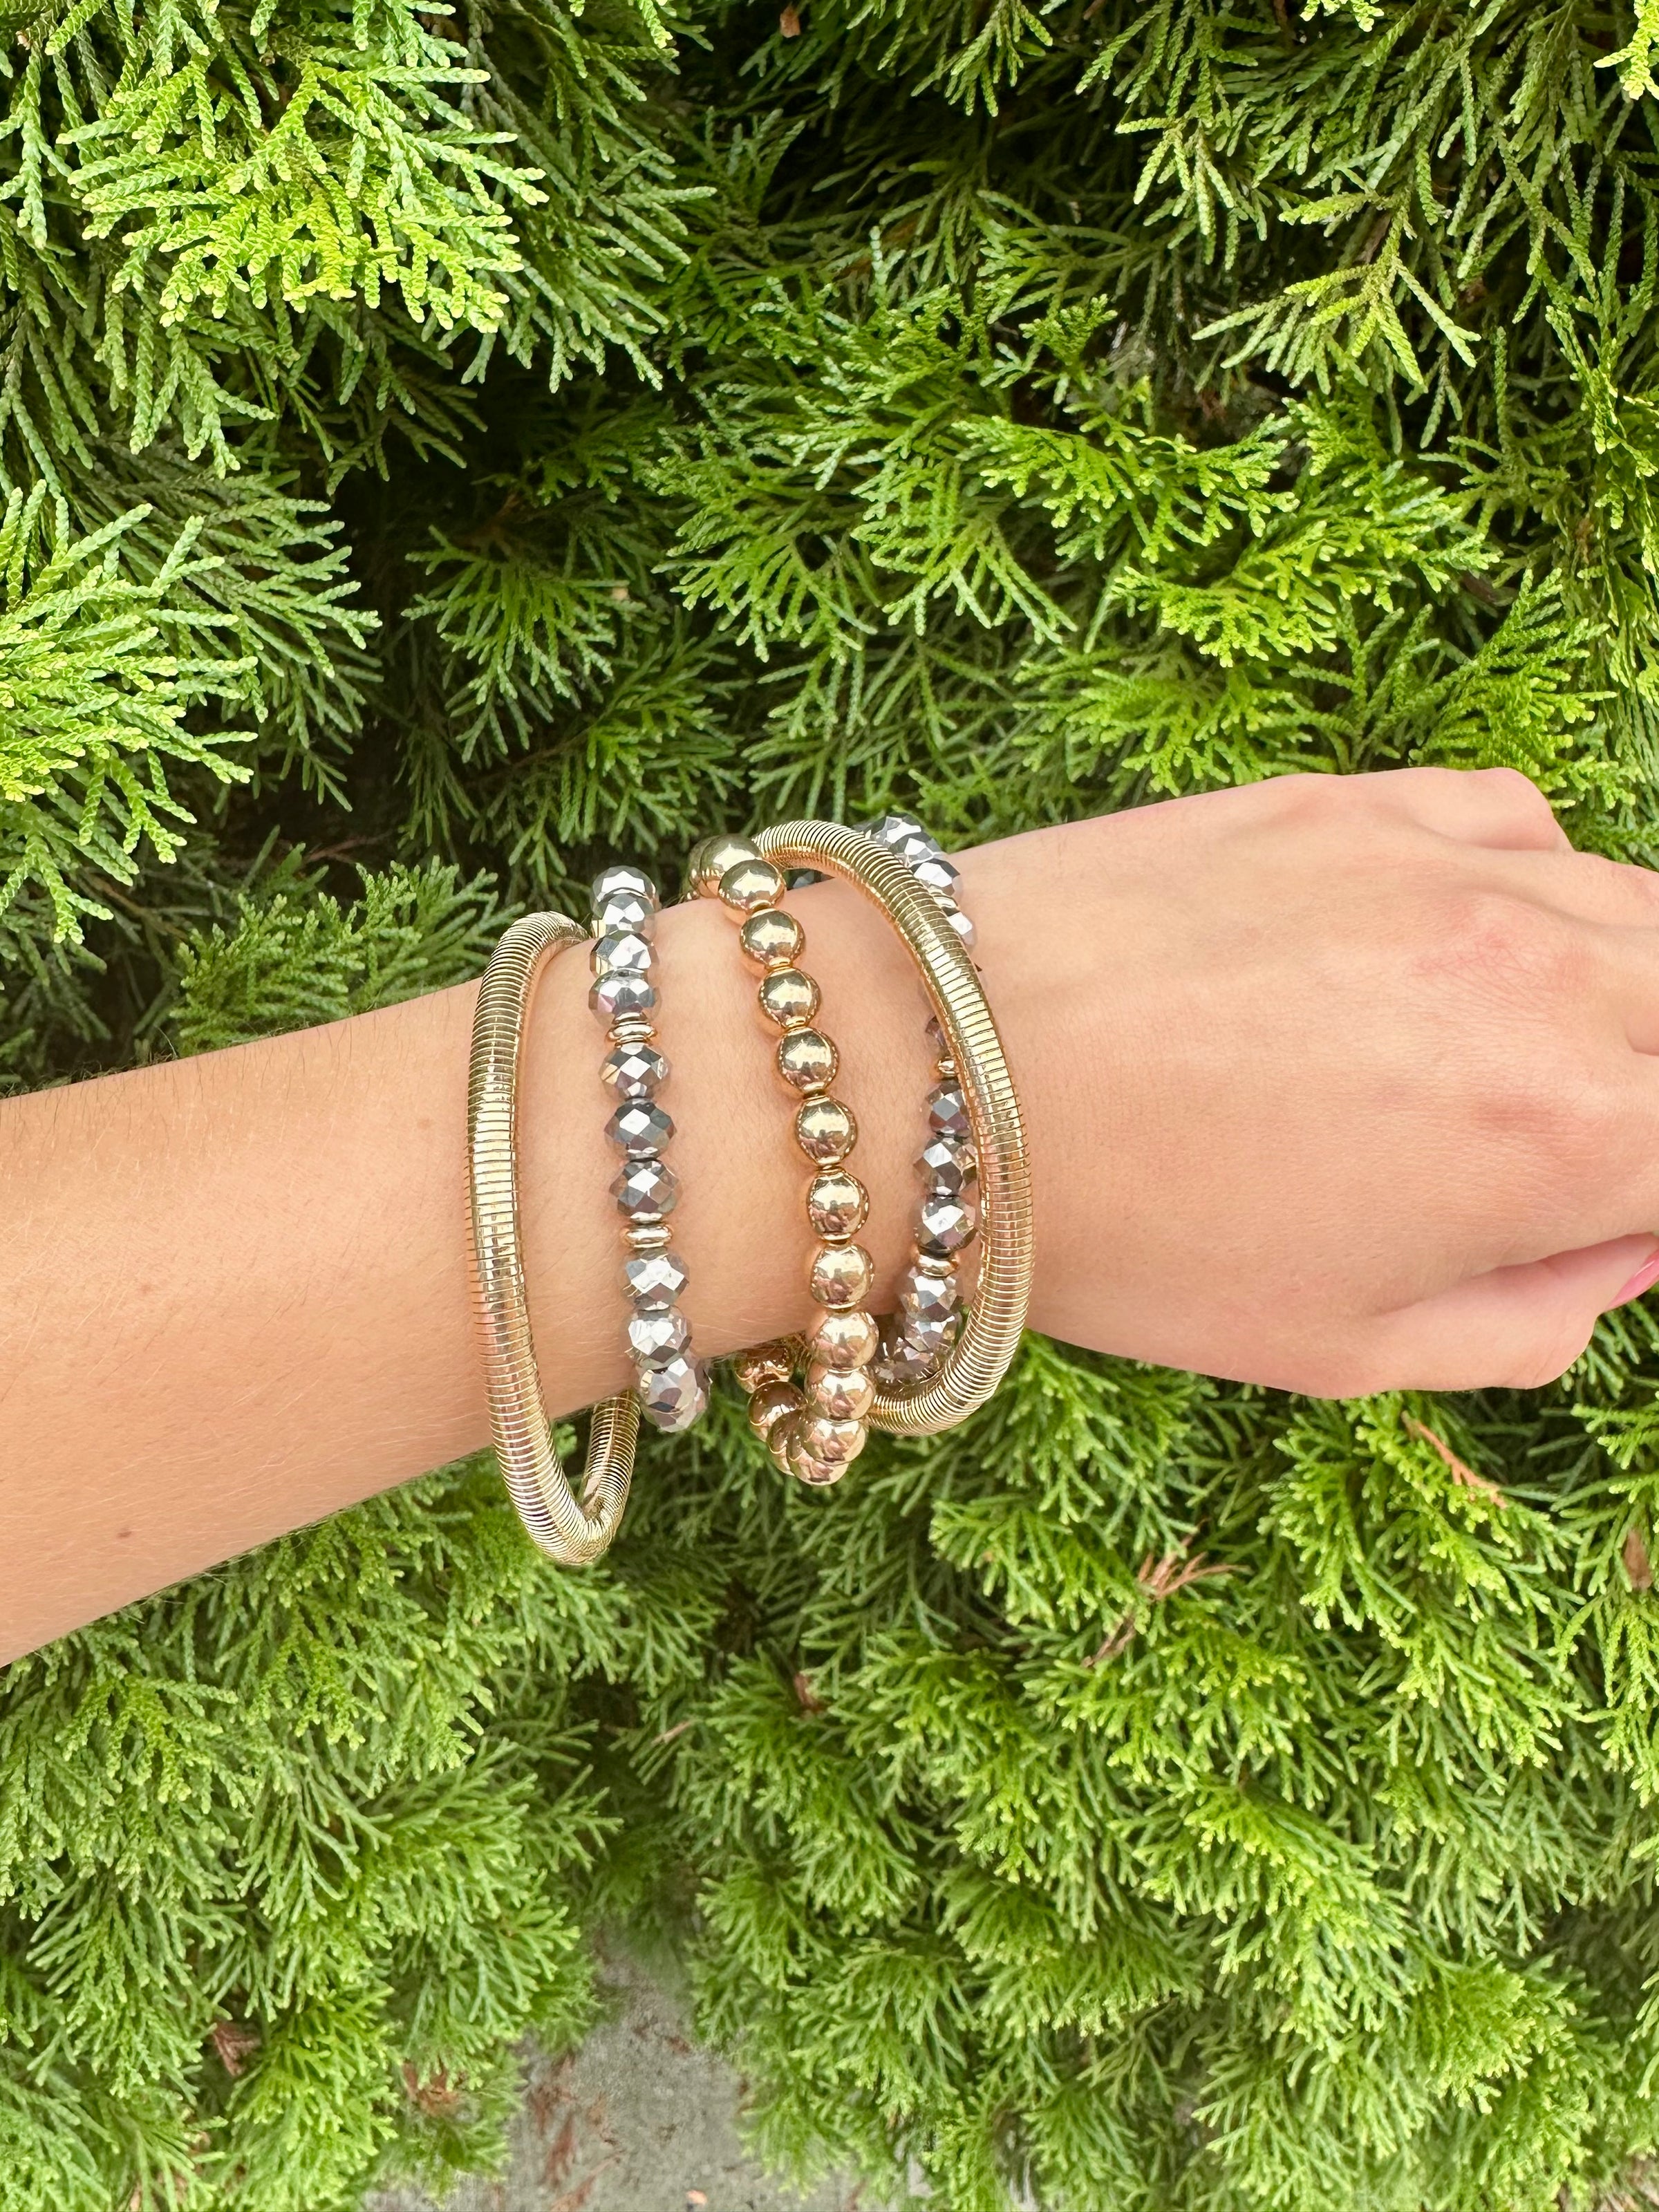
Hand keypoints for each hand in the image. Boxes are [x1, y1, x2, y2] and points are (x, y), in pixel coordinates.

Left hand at [951, 767, 1658, 1393]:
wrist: (942, 1077)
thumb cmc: (1136, 1239)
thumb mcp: (1351, 1350)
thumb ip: (1534, 1316)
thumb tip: (1619, 1252)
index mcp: (1566, 1132)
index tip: (1614, 1213)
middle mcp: (1546, 975)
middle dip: (1651, 1091)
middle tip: (1575, 1146)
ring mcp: (1453, 866)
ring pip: (1635, 910)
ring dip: (1621, 995)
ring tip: (1523, 1060)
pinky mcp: (1359, 800)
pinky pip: (1516, 818)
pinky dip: (1533, 884)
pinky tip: (1464, 941)